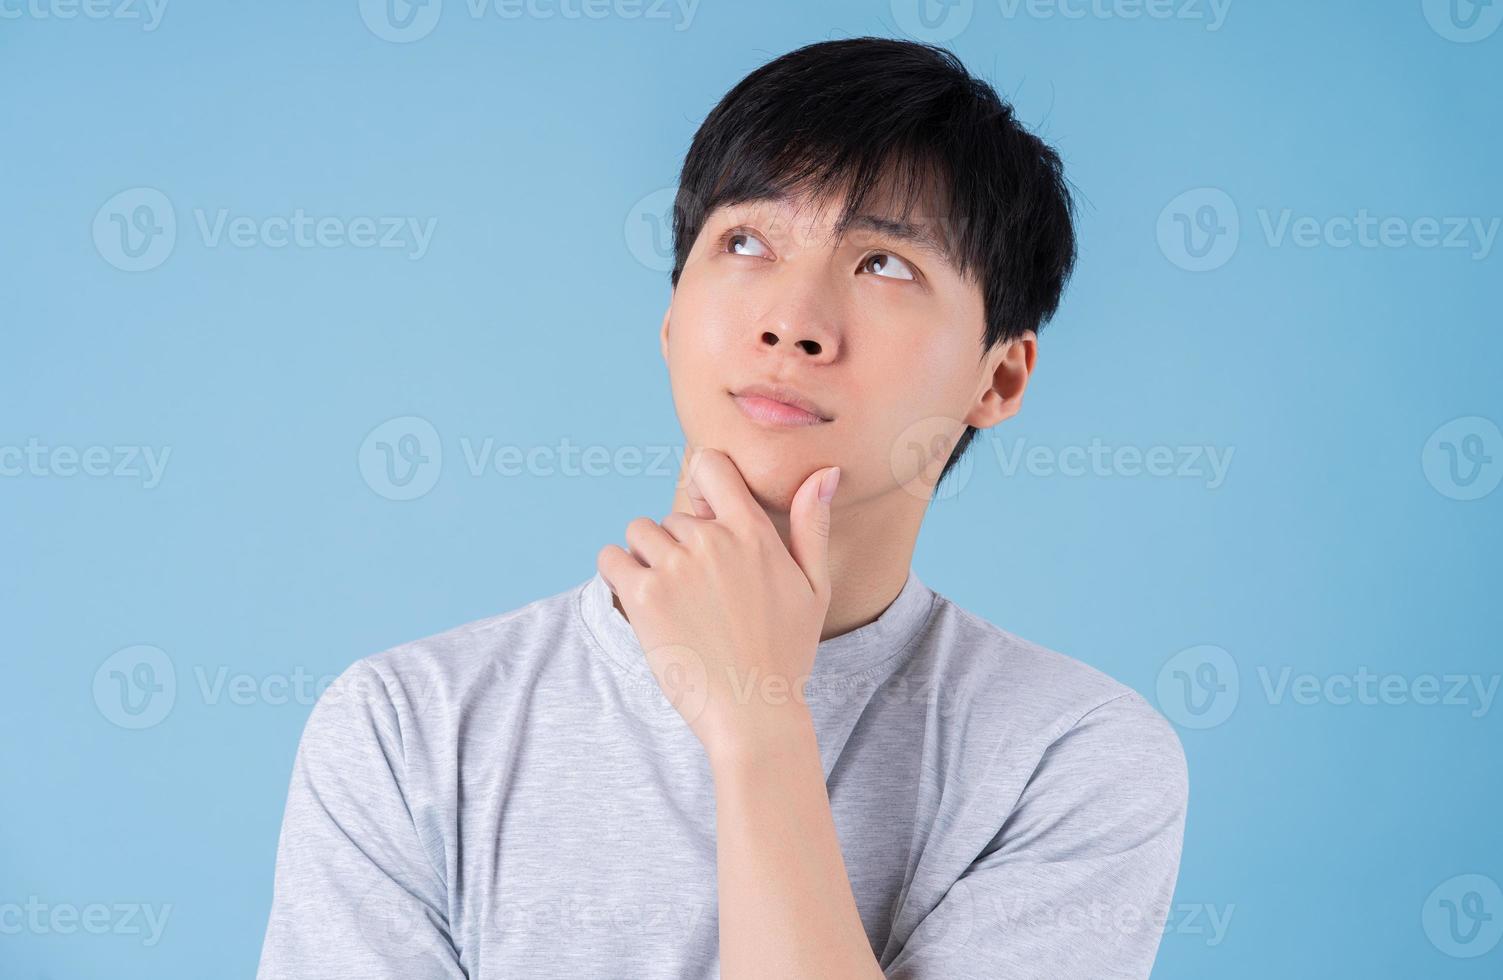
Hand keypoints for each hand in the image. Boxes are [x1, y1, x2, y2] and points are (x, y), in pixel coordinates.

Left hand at [596, 447, 840, 757]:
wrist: (754, 713)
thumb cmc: (786, 653)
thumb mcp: (814, 587)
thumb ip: (812, 525)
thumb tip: (825, 471)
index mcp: (753, 533)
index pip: (711, 467)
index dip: (702, 486)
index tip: (705, 516)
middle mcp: (712, 541)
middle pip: (673, 515)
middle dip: (680, 545)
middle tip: (699, 593)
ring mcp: (675, 567)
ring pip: (640, 532)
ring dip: (647, 557)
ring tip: (670, 598)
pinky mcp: (644, 597)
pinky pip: (610, 558)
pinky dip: (617, 573)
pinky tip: (639, 601)